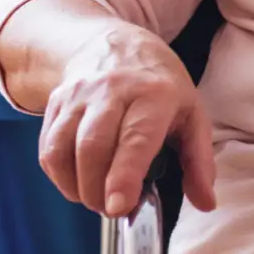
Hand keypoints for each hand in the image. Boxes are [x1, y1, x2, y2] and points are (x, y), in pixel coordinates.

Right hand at [38, 21, 215, 218]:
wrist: (115, 44)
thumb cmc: (158, 86)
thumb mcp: (191, 113)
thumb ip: (199, 160)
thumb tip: (205, 202)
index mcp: (154, 94)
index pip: (136, 137)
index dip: (124, 175)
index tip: (119, 206)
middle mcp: (112, 90)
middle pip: (93, 147)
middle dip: (98, 191)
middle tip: (114, 209)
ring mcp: (80, 95)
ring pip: (64, 150)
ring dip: (78, 188)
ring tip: (97, 198)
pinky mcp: (57, 103)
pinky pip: (48, 150)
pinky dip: (60, 177)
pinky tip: (79, 182)